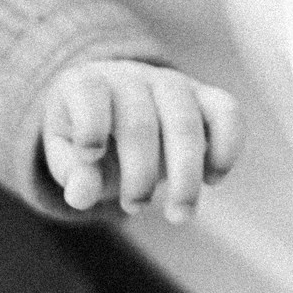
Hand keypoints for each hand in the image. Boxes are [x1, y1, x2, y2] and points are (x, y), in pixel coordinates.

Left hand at [41, 61, 241, 222]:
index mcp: (87, 85)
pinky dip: (227, 146)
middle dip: (139, 174)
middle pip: (139, 122)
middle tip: (134, 207)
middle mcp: (131, 77)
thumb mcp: (66, 157)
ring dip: (185, 175)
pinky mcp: (205, 96)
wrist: (119, 115)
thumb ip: (70, 173)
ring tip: (179, 215)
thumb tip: (82, 195)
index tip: (90, 156)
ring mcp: (171, 83)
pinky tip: (214, 179)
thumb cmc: (90, 141)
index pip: (88, 92)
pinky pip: (226, 111)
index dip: (90, 123)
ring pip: (185, 121)